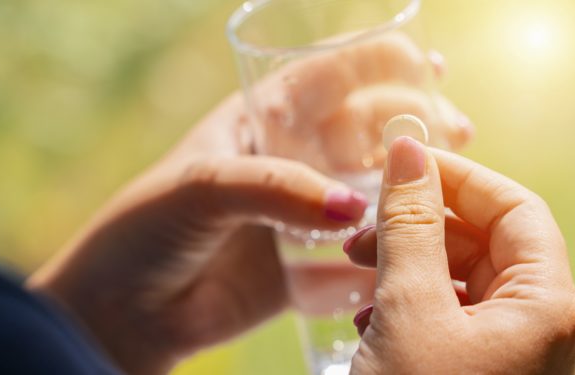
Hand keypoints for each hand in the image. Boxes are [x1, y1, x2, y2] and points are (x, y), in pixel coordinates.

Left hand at [27, 35, 471, 374]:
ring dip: (406, 183)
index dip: (377, 66)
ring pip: (367, 188)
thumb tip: (354, 204)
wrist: (122, 310)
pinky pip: (353, 256)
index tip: (429, 68)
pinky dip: (383, 251)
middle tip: (452, 131)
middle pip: (360, 130)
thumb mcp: (203, 187)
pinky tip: (415, 247)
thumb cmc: (146, 230)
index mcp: (257, 123)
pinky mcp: (301, 268)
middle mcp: (284, 163)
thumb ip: (277, 188)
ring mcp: (297, 216)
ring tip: (447, 182)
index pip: (325, 78)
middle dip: (408, 123)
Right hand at [344, 137, 574, 373]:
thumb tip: (408, 152)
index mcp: (545, 308)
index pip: (514, 209)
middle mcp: (540, 331)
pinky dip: (410, 309)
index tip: (403, 162)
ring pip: (462, 284)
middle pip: (486, 247)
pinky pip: (451, 323)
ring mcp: (512, 357)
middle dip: (419, 229)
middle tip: (364, 230)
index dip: (458, 177)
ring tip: (359, 271)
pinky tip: (371, 318)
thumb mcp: (407, 308)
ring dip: (407, 269)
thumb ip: (410, 227)